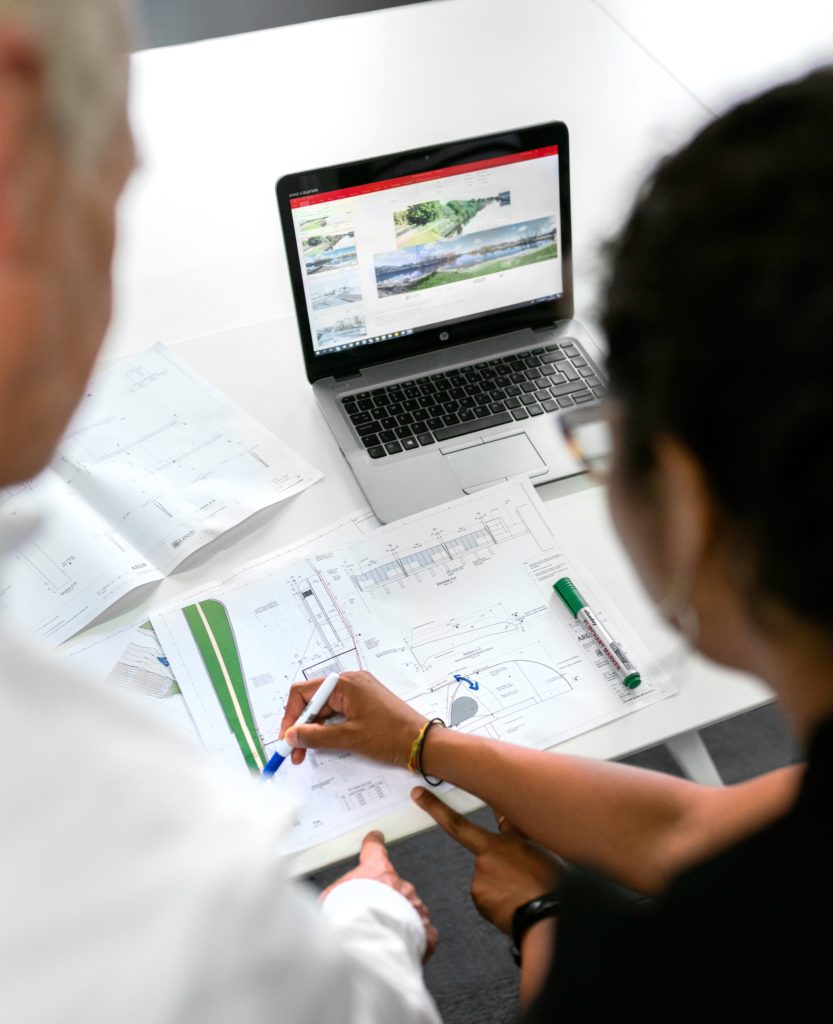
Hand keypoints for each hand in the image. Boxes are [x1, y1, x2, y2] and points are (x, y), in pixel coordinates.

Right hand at [280, 671, 426, 767]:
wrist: (422, 743)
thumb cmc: (391, 737)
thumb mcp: (348, 738)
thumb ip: (315, 736)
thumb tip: (291, 735)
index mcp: (346, 684)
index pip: (304, 692)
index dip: (291, 716)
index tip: (287, 738)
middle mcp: (351, 682)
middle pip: (313, 701)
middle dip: (302, 726)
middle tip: (297, 752)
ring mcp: (359, 692)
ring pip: (325, 709)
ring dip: (315, 729)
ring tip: (309, 752)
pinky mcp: (365, 703)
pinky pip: (339, 712)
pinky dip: (329, 728)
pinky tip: (326, 744)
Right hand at [323, 830, 438, 960]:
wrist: (370, 943)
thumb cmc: (352, 918)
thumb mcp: (330, 900)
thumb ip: (332, 897)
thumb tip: (324, 904)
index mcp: (378, 871)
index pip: (375, 850)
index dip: (373, 843)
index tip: (375, 839)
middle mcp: (400, 886)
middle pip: (393, 886)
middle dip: (384, 898)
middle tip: (371, 913)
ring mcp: (415, 907)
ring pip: (409, 908)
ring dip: (399, 919)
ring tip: (382, 934)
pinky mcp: (425, 930)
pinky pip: (423, 931)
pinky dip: (414, 938)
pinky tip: (401, 945)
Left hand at [412, 787, 561, 935]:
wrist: (549, 918)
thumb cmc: (551, 884)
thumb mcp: (537, 849)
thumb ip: (514, 833)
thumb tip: (503, 819)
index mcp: (500, 843)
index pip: (458, 822)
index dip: (435, 808)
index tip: (418, 796)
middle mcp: (484, 859)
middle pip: (483, 858)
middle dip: (498, 866)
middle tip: (521, 878)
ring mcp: (479, 880)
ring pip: (486, 879)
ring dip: (501, 885)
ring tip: (524, 893)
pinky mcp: (479, 900)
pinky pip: (485, 897)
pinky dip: (498, 901)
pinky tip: (515, 904)